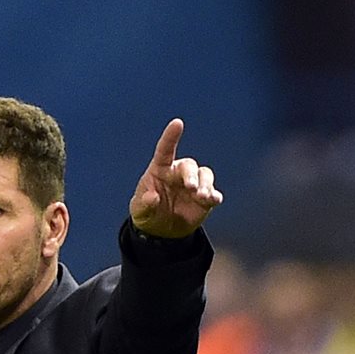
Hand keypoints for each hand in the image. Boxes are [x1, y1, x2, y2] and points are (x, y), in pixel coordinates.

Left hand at [129, 118, 222, 238]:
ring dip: (206, 184)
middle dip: (191, 174)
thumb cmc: (148, 212)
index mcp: (161, 170)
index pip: (165, 150)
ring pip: (205, 175)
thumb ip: (144, 203)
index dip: (171, 136)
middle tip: (191, 187)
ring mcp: (194, 186)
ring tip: (203, 197)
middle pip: (189, 165)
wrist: (161, 231)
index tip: (177, 123)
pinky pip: (213, 194)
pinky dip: (215, 196)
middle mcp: (179, 174)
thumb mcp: (140, 210)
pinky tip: (214, 200)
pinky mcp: (205, 200)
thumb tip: (152, 197)